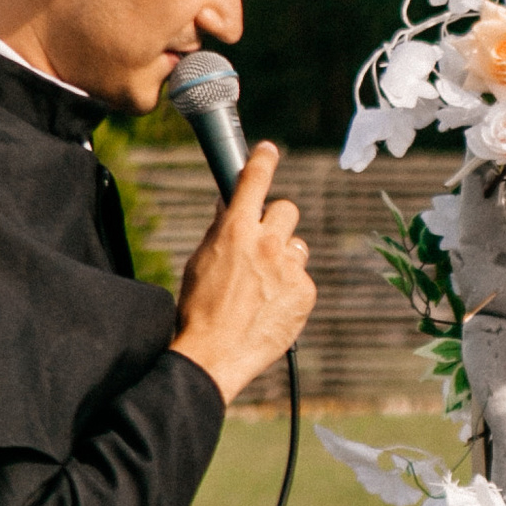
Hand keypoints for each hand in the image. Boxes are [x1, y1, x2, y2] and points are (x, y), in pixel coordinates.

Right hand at [171, 142, 313, 403]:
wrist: (215, 355)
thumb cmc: (199, 310)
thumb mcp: (200, 261)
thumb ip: (221, 231)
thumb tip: (231, 207)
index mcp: (235, 230)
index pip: (254, 180)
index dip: (263, 160)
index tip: (269, 150)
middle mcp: (267, 243)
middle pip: (287, 209)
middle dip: (275, 221)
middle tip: (263, 242)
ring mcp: (290, 268)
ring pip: (297, 246)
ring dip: (285, 257)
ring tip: (263, 285)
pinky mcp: (305, 292)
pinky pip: (302, 278)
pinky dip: (290, 288)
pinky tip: (271, 306)